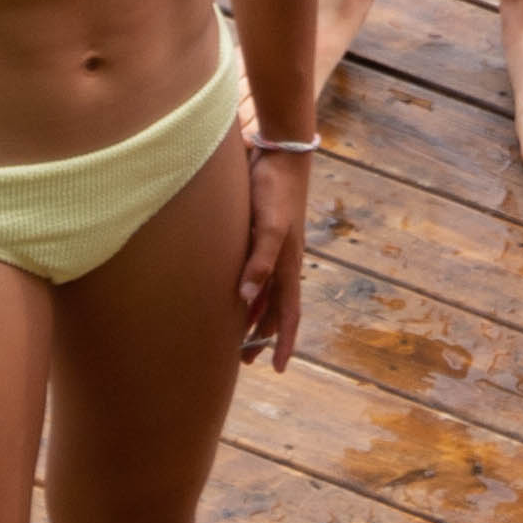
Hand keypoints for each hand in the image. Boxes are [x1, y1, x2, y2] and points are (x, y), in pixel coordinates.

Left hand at [236, 145, 313, 369]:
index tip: (280, 369)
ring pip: (265, 294)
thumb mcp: (268, 225)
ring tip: (235, 335)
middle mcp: (282, 262)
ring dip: (253, 317)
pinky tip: (232, 294)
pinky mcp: (260, 235)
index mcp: (288, 265)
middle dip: (263, 336)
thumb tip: (246, 297)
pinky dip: (248, 293)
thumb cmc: (274, 188)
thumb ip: (258, 260)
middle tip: (244, 359)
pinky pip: (256, 275)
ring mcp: (272, 249)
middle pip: (276, 309)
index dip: (285, 343)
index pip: (289, 314)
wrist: (279, 153)